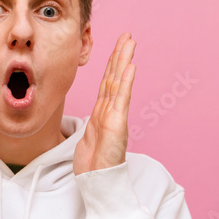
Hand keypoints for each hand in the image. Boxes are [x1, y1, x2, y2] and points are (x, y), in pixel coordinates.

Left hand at [74, 32, 135, 174]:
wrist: (98, 182)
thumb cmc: (93, 165)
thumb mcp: (87, 139)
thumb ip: (92, 125)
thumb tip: (93, 119)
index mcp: (102, 113)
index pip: (107, 83)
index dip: (111, 64)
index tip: (117, 46)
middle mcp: (110, 111)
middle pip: (116, 77)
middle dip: (121, 55)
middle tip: (128, 36)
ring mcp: (115, 116)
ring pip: (119, 83)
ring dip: (124, 61)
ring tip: (130, 43)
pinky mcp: (117, 124)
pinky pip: (122, 99)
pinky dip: (126, 81)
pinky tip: (131, 66)